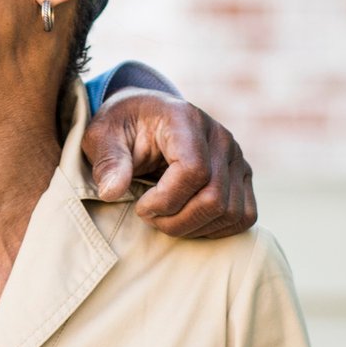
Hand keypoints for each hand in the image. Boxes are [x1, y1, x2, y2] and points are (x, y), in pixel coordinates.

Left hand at [84, 88, 256, 238]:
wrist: (146, 117)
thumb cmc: (123, 127)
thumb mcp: (102, 135)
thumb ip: (108, 161)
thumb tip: (112, 192)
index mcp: (186, 120)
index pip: (193, 170)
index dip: (165, 199)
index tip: (139, 205)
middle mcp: (220, 137)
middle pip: (214, 198)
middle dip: (175, 220)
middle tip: (148, 217)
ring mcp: (236, 158)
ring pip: (230, 212)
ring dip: (193, 227)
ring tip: (164, 218)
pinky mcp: (242, 177)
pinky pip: (243, 216)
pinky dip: (215, 229)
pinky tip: (186, 221)